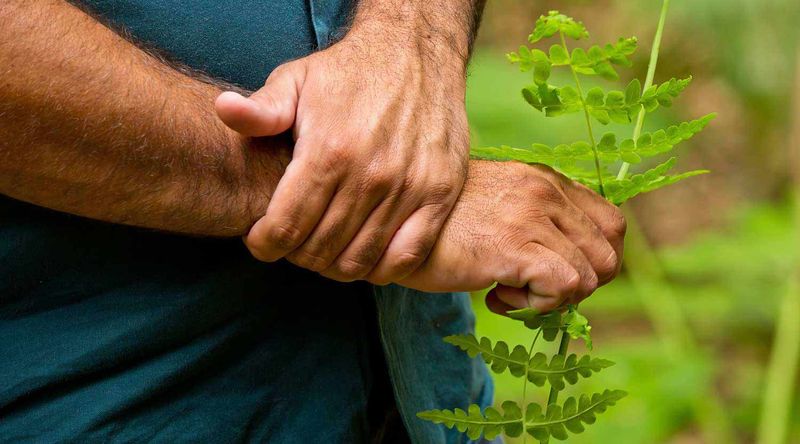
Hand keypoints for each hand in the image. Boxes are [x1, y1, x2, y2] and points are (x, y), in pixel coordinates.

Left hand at [215, 30, 469, 282]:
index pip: (286, 226)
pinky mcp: (439, 195)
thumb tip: (223, 110)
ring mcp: (409, 188)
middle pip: (320, 249)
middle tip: (291, 243)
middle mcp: (370, 175)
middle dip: (296, 256)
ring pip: (360, 260)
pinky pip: (407, 257)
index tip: (260, 241)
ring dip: (333, 266)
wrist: (417, 52)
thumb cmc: (350, 71)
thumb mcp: (298, 79)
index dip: (265, 245)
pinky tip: (363, 255)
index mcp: (329, 151)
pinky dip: (379, 269)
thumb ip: (262, 108)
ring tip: (323, 249)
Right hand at [399, 160, 626, 312]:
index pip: (611, 225)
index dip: (592, 260)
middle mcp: (545, 191)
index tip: (552, 273)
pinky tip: (497, 296)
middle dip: (578, 285)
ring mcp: (532, 217)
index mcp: (544, 180)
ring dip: (552, 299)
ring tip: (507, 291)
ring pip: (591, 276)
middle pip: (609, 254)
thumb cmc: (438, 225)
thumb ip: (536, 219)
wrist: (390, 225)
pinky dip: (536, 307)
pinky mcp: (516, 247)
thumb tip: (568, 265)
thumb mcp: (497, 207)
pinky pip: (564, 288)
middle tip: (533, 288)